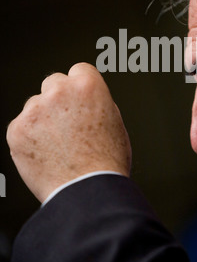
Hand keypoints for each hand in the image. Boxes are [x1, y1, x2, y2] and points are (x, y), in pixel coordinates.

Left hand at [6, 63, 131, 201]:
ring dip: (42, 119)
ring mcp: (35, 110)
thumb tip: (84, 99)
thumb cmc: (106, 162)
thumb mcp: (114, 121)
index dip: (79, 86)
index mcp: (87, 85)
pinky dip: (29, 138)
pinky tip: (45, 153)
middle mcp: (59, 92)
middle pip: (53, 83)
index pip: (78, 70)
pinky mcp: (17, 130)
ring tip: (57, 145)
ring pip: (35, 105)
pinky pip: (21, 126)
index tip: (78, 98)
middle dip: (58, 99)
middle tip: (66, 123)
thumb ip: (96, 102)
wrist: (88, 191)